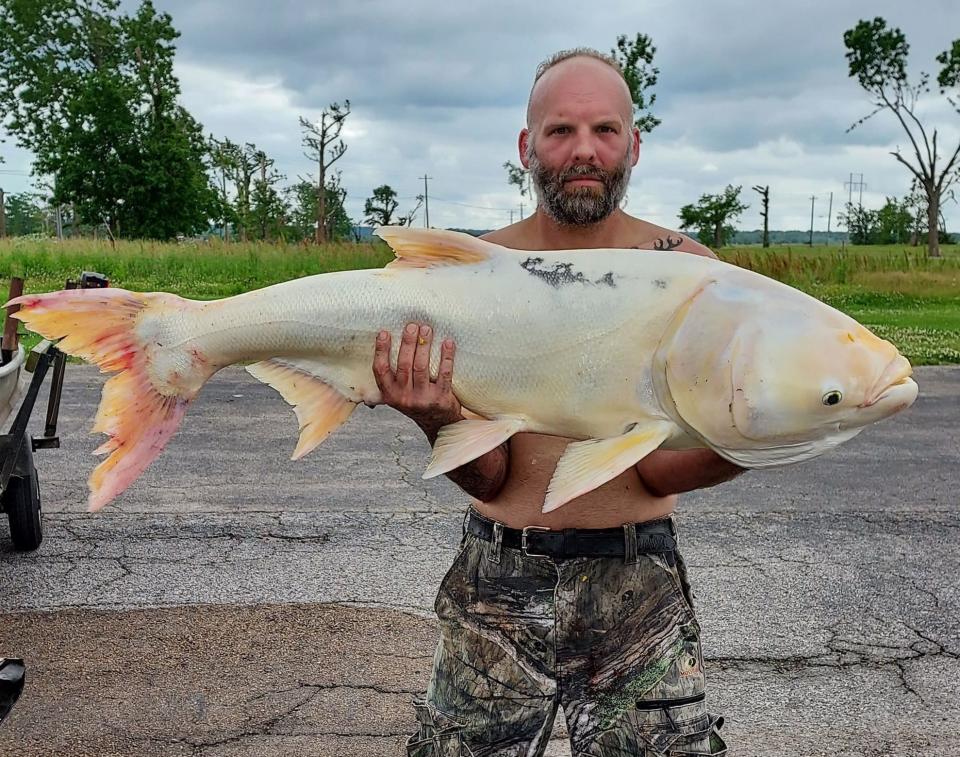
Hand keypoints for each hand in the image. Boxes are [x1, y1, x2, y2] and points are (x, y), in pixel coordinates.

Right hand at [372, 322, 461, 438]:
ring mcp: (423, 398)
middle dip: (408, 343)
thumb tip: (381, 345)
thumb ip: (390, 377)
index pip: (380, 370)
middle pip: (404, 365)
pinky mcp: (441, 398)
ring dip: (424, 346)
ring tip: (427, 329)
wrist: (438, 423)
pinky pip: (444, 374)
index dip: (381, 350)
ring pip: (422, 367)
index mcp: (389, 394)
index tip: (384, 332)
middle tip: (412, 326)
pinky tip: (448, 342)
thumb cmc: (416, 401)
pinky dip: (446, 356)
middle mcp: (404, 397)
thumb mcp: (397, 395)